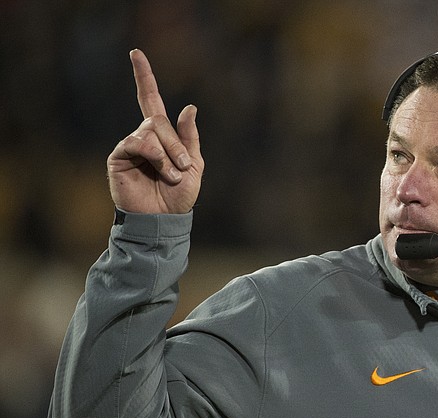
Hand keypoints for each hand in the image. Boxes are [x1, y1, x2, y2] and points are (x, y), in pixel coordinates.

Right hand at [107, 49, 203, 213]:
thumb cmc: (179, 197)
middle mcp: (143, 137)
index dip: (144, 78)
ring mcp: (130, 146)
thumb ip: (189, 138)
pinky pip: (138, 142)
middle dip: (176, 143)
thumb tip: (189, 107)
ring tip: (173, 175)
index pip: (150, 100)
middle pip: (158, 118)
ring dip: (168, 153)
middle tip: (184, 167)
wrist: (164, 220)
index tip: (136, 53)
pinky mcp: (119, 157)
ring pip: (150, 130)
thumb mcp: (194, 166)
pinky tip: (162, 172)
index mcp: (162, 137)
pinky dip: (155, 155)